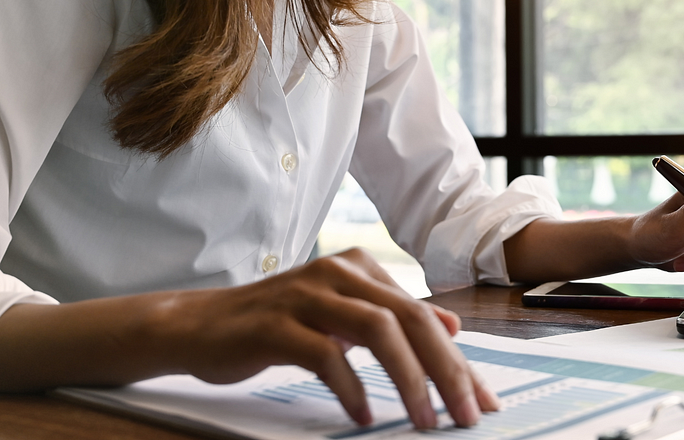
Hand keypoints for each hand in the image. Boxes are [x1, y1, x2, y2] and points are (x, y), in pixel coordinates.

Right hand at [151, 248, 499, 427]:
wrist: (198, 324)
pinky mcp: (275, 323)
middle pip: (409, 319)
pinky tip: (361, 416)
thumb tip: (451, 326)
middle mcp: (339, 273)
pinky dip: (350, 388)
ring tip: (424, 419)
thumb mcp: (342, 315)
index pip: (423, 316)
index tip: (481, 400)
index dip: (458, 360)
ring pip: (376, 330)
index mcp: (360, 269)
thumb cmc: (278, 324)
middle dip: (446, 371)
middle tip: (465, 415)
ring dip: (408, 379)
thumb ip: (393, 317)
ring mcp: (306, 294)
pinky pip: (324, 354)